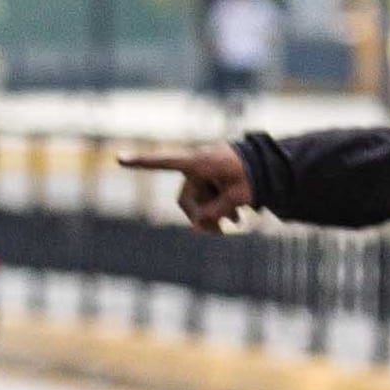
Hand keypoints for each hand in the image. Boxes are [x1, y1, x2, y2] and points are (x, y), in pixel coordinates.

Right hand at [125, 142, 249, 223]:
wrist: (269, 163)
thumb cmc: (253, 176)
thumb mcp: (238, 196)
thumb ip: (217, 211)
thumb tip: (196, 226)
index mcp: (199, 162)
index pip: (165, 162)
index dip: (142, 162)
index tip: (119, 158)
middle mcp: (196, 165)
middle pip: (186, 198)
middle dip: (201, 216)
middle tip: (223, 232)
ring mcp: (202, 171)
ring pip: (197, 200)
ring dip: (212, 214)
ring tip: (236, 223)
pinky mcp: (209, 177)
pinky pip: (205, 196)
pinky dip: (216, 207)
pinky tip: (236, 219)